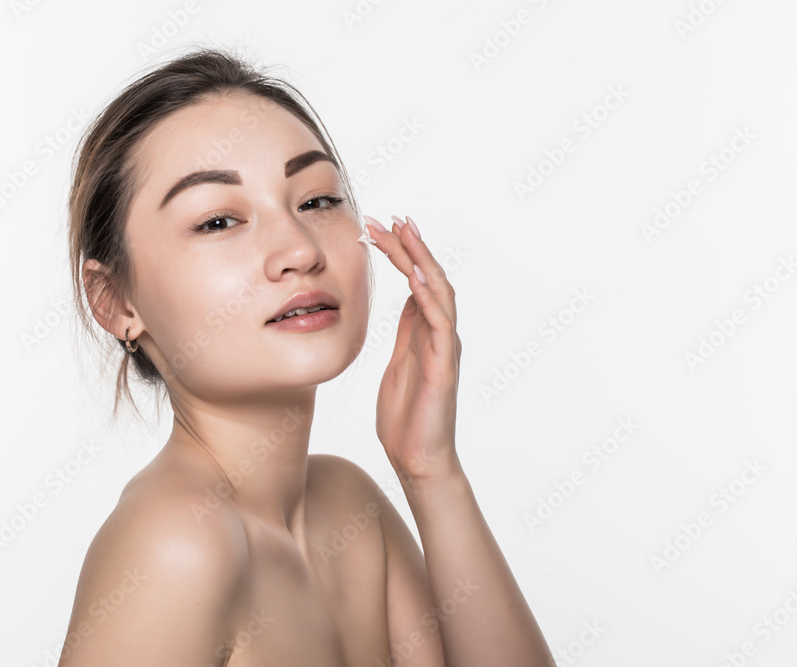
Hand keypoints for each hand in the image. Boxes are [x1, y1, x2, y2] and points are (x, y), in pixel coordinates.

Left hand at [363, 214, 462, 485]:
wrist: (416, 458)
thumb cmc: (405, 416)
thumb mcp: (398, 361)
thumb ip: (406, 330)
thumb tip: (407, 296)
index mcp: (425, 331)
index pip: (416, 280)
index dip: (401, 252)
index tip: (378, 227)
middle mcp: (440, 334)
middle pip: (429, 278)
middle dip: (408, 246)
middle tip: (387, 218)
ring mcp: (445, 348)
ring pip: (440, 293)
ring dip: (421, 261)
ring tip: (405, 232)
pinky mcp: (444, 367)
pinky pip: (441, 326)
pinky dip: (431, 299)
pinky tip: (417, 277)